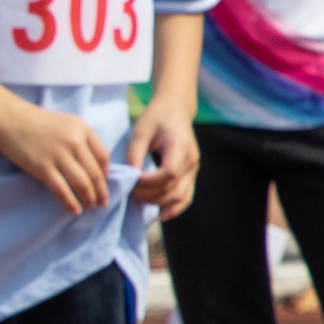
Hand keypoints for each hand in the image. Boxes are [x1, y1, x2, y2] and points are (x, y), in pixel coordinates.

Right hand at [0, 97, 113, 213]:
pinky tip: (75, 210)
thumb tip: (96, 166)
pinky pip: (62, 190)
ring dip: (89, 199)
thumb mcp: (66, 123)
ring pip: (82, 184)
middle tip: (102, 203)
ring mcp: (58, 155)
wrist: (8, 118)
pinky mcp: (42, 167)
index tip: (104, 184)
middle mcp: (74, 141)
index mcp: (82, 128)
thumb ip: (82, 139)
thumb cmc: (37, 121)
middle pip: (94, 173)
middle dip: (100, 192)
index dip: (106, 174)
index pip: (103, 156)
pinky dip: (71, 203)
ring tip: (90, 206)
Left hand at [123, 95, 199, 218]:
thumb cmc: (157, 117)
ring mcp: (193, 169)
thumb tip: (130, 176)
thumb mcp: (141, 130)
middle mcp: (191, 160)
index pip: (169, 173)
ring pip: (180, 196)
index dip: (150, 182)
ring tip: (140, 199)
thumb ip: (135, 153)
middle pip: (174, 188)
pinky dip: (175, 208)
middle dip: (150, 195)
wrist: (176, 109)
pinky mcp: (191, 173)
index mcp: (180, 146)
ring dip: (159, 202)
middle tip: (130, 192)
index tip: (134, 180)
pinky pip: (186, 196)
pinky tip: (162, 215)